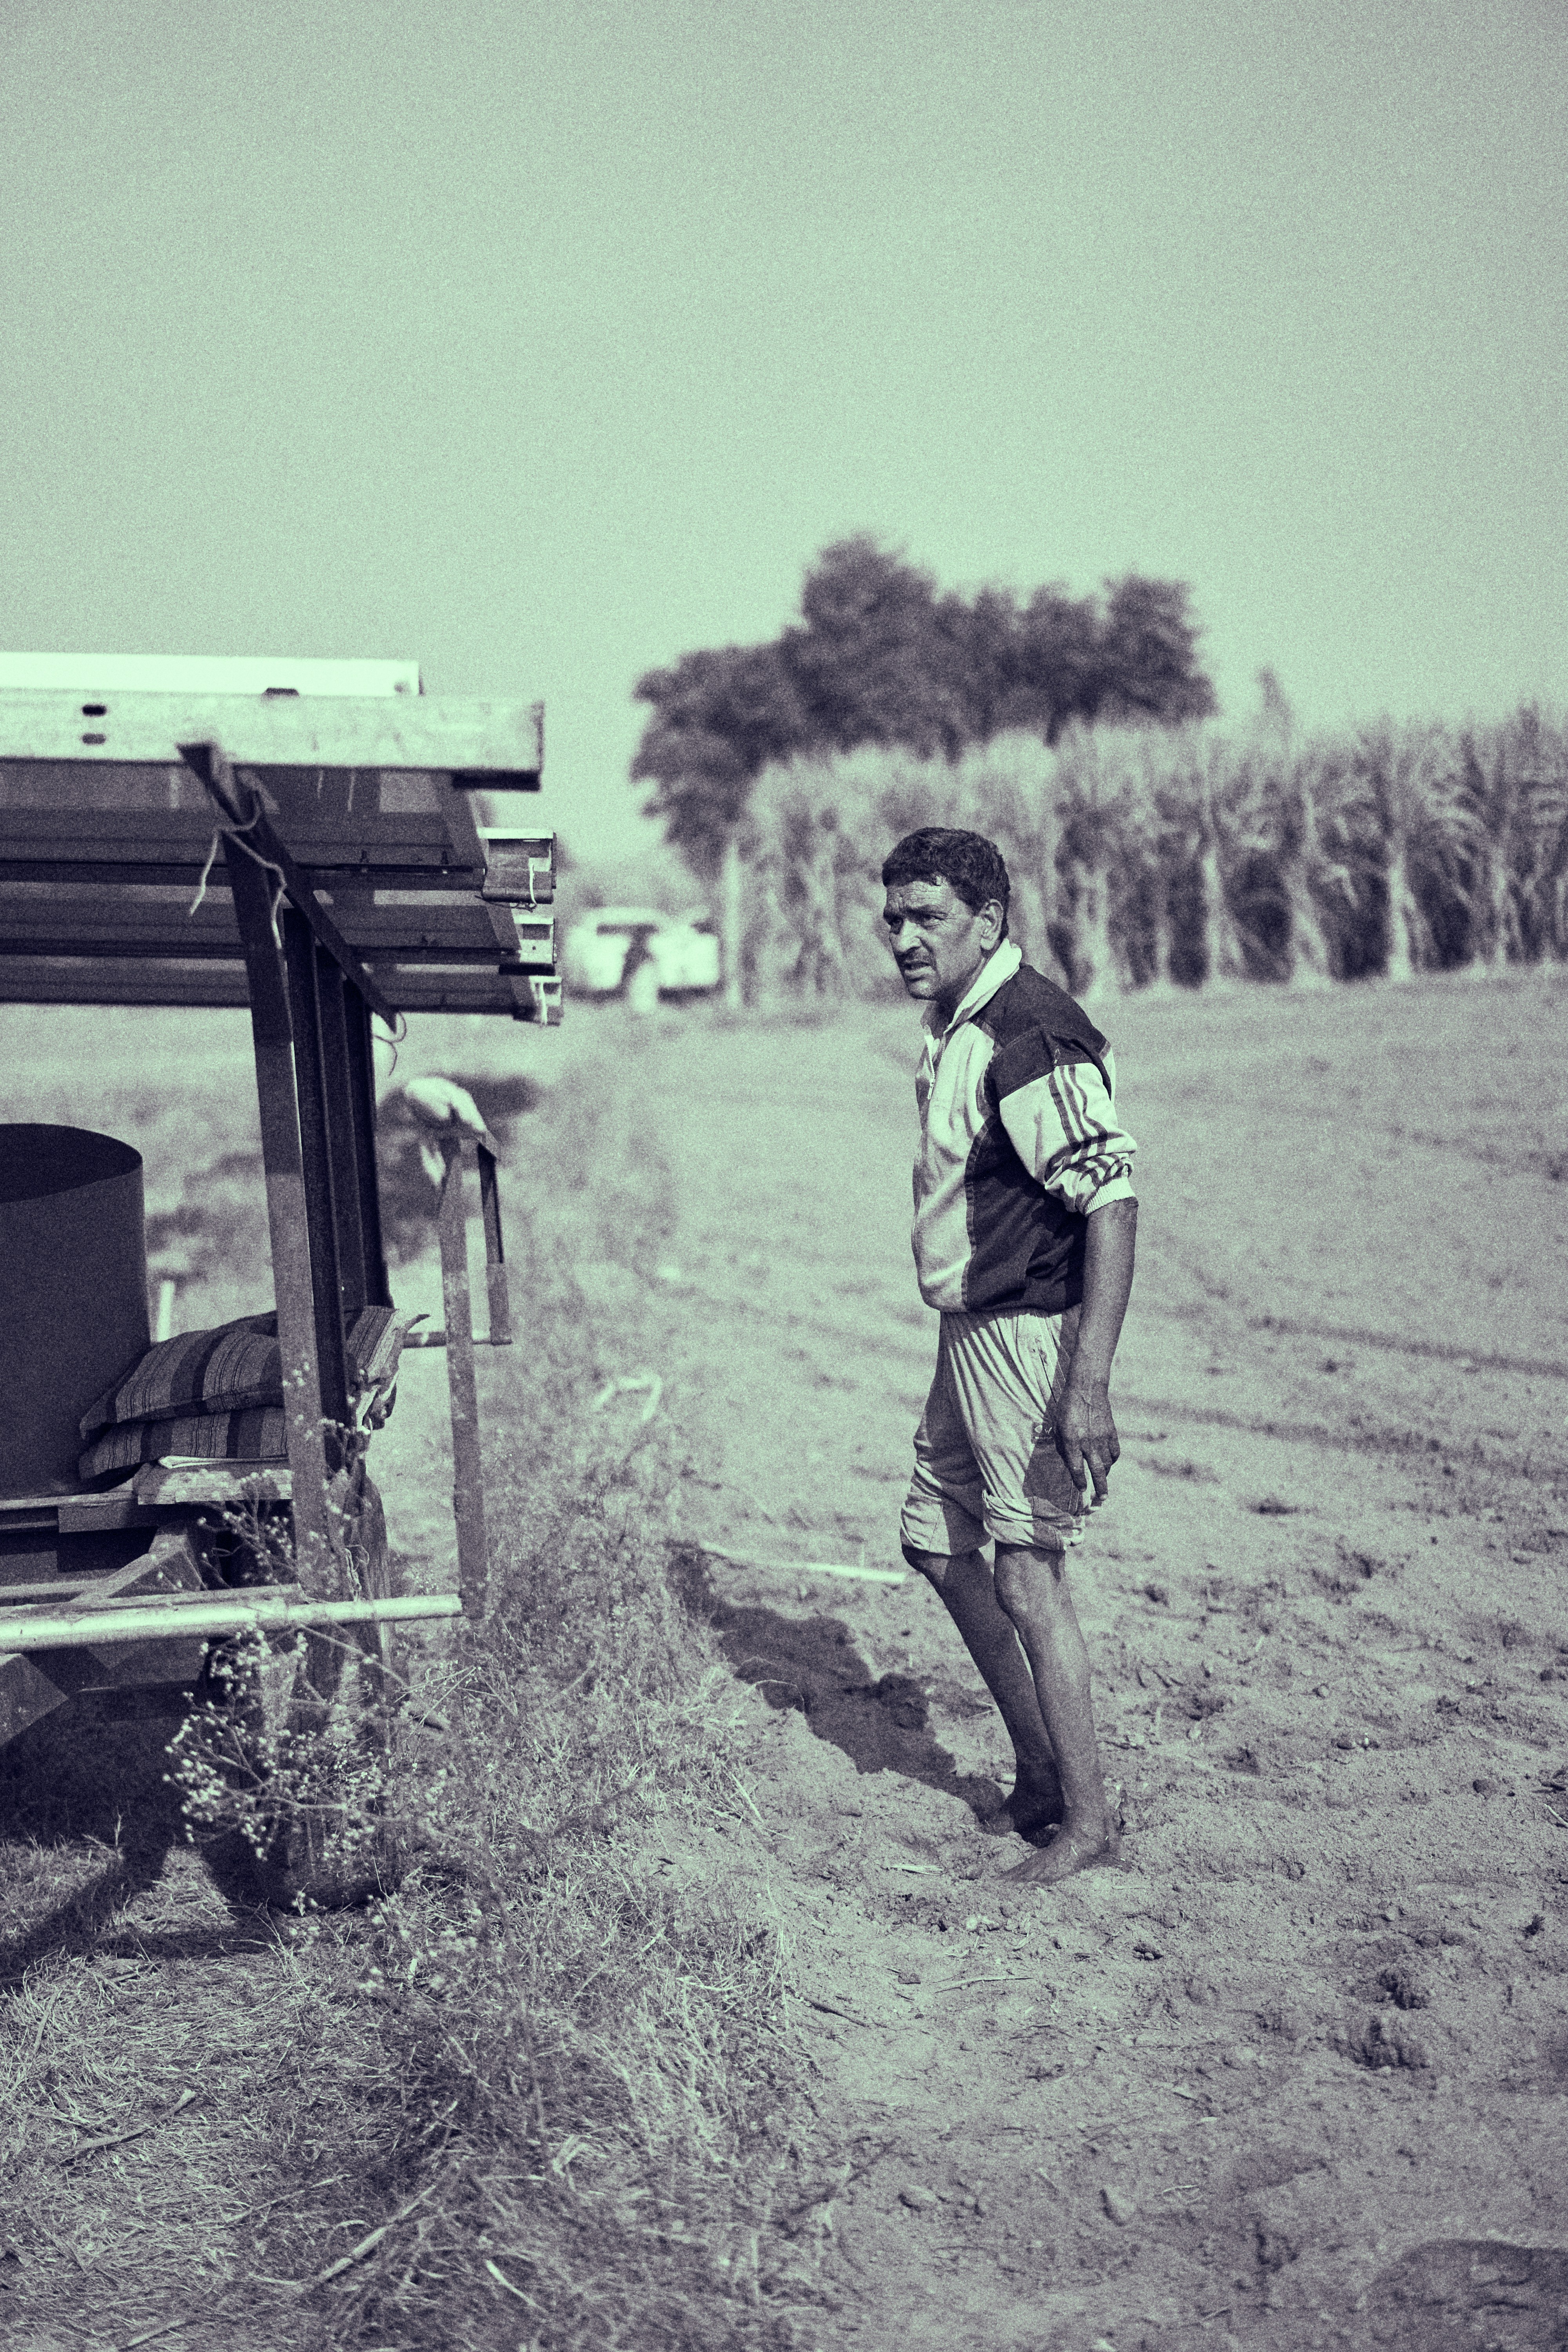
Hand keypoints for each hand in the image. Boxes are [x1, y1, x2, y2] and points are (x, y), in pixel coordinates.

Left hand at [1056, 1376, 1119, 1507]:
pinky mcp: (1112, 1433)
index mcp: (1072, 1441)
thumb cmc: (1068, 1406)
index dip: (1079, 1481)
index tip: (1082, 1490)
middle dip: (1099, 1488)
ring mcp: (1102, 1438)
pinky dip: (1112, 1460)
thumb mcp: (1058, 1425)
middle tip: (1101, 1500)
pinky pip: (1115, 1453)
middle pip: (1097, 1471)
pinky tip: (1109, 1463)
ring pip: (1107, 1463)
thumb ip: (1064, 1445)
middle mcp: (1088, 1442)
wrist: (1087, 1389)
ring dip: (1105, 1475)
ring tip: (1103, 1482)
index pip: (1076, 1468)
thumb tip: (1069, 1461)